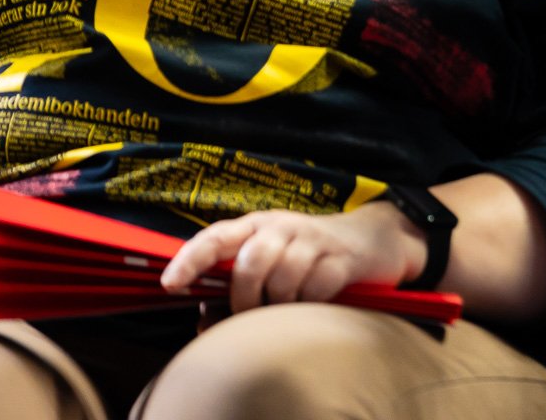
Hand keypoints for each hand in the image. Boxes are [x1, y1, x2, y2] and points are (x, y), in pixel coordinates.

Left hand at [161, 205, 425, 314]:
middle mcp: (284, 226)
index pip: (216, 236)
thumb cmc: (309, 257)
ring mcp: (316, 240)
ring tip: (285, 308)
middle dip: (244, 297)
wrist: (374, 240)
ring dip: (280, 302)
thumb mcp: (271, 264)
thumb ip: (235, 289)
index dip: (191, 259)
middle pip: (252, 261)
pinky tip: (313, 303)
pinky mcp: (344, 259)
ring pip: (284, 276)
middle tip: (248, 314)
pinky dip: (309, 303)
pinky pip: (317, 286)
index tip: (171, 284)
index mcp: (257, 225)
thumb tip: (204, 320)